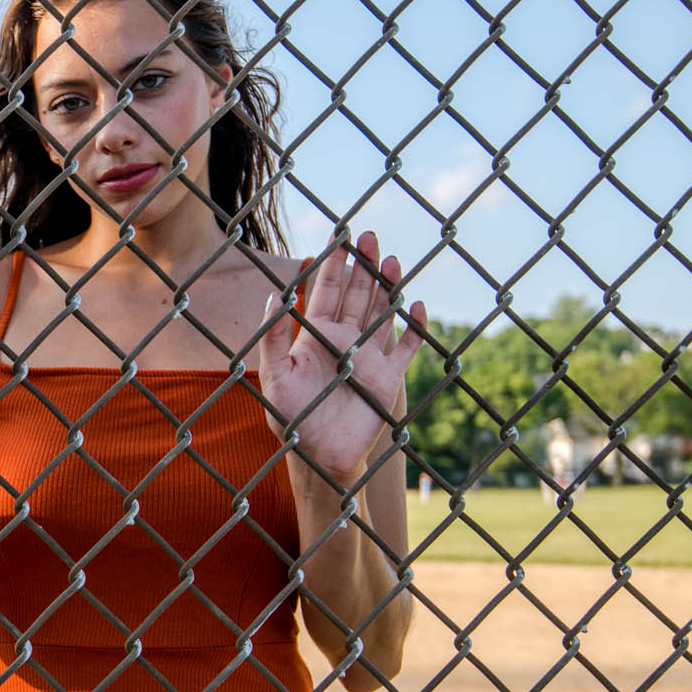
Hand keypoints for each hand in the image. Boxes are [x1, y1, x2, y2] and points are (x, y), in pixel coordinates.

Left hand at [256, 230, 425, 484]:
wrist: (319, 456)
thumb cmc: (290, 417)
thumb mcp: (274, 375)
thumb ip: (273, 337)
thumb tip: (276, 295)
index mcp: (315, 336)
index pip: (326, 292)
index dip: (333, 265)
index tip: (339, 236)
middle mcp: (344, 340)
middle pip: (357, 294)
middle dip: (363, 265)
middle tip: (369, 235)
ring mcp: (369, 357)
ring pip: (382, 312)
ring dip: (387, 287)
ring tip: (392, 260)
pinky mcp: (388, 378)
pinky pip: (406, 349)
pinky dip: (415, 330)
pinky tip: (418, 308)